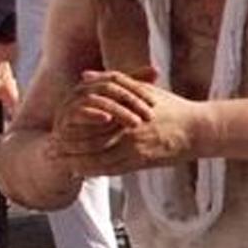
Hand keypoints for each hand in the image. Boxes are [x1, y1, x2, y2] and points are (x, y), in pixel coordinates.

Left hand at [52, 70, 201, 175]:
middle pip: (91, 143)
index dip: (71, 126)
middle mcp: (128, 132)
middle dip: (69, 149)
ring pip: (99, 160)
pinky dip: (95, 171)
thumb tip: (84, 75)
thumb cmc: (173, 108)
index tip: (55, 128)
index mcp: (126, 112)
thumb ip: (112, 81)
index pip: (91, 121)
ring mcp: (135, 149)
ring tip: (61, 165)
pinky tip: (83, 172)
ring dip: (78, 163)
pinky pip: (113, 170)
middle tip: (50, 152)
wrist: (198, 130)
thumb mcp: (143, 89)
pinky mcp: (142, 162)